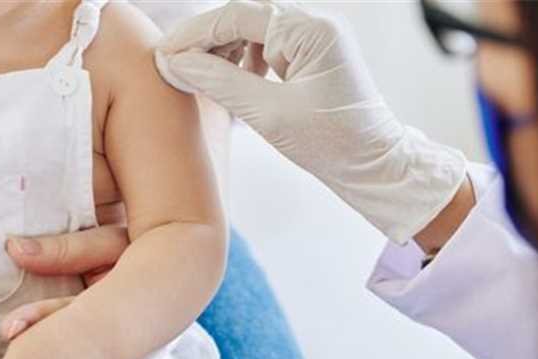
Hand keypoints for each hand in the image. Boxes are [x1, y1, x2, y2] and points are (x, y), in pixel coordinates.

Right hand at [157, 1, 466, 243]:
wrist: (373, 165)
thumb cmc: (332, 144)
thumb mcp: (268, 114)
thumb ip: (219, 82)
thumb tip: (175, 62)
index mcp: (312, 30)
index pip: (238, 14)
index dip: (195, 34)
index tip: (163, 55)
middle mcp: (316, 25)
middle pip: (245, 17)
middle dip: (208, 40)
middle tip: (176, 65)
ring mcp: (317, 39)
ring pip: (255, 30)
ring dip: (225, 50)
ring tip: (205, 76)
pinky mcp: (314, 57)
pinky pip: (270, 47)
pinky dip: (246, 60)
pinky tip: (237, 80)